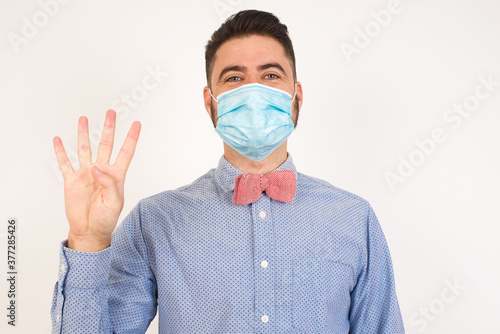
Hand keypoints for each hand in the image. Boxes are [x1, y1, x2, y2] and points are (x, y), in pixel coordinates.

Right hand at [53, 110, 140, 251]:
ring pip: (85, 148)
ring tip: (83, 119)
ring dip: (84, 133)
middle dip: (108, 128)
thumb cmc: (106, 218)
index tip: (137, 124)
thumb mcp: (115, 202)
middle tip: (111, 112)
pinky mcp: (72, 180)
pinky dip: (61, 151)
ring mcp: (86, 174)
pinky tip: (58, 140)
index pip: (126, 152)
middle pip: (105, 144)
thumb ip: (109, 183)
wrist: (90, 230)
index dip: (132, 138)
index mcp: (116, 175)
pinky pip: (65, 163)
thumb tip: (96, 168)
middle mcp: (101, 170)